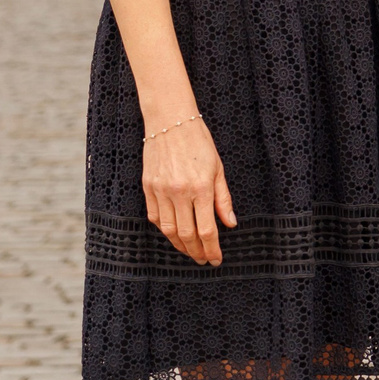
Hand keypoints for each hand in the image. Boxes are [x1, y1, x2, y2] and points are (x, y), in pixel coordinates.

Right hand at [141, 116, 236, 265]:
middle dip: (196, 252)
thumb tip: (230, 224)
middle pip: (187, 235)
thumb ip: (223, 198)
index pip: (207, 229)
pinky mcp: (148, 187)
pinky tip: (174, 232)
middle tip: (203, 259)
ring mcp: (161, 190)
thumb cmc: (198, 141)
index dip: (212, 249)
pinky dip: (165, 229)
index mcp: (201, 187)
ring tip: (190, 250)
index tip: (216, 259)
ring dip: (180, 245)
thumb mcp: (218, 168)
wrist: (170, 120)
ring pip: (169, 230)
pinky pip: (155, 217)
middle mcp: (179, 192)